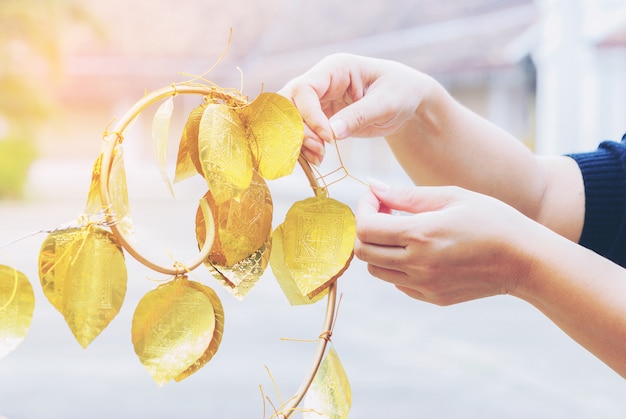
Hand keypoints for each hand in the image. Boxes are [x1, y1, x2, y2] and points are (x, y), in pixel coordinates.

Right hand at [278, 53, 433, 164]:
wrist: (408, 101)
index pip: (305, 89)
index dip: (310, 115)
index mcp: (335, 68)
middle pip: (289, 103)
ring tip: (320, 158)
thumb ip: (359, 115)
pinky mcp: (319, 117)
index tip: (329, 138)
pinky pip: (301, 132)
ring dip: (299, 141)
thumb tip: (331, 133)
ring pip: (290, 120)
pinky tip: (318, 159)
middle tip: (319, 150)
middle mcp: (320, 82)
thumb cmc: (401, 92)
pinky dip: (304, 147)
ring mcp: (317, 100)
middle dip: (297, 129)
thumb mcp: (386, 103)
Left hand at [354, 181, 537, 304]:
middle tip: (385, 213)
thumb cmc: (492, 219)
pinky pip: (397, 283)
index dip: (363, 208)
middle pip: (364, 252)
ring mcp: (425, 285)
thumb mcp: (451, 197)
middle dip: (366, 229)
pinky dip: (396, 266)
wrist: (525, 260)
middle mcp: (418, 264)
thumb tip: (373, 187)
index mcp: (421, 235)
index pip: (366, 227)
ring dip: (379, 249)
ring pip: (376, 271)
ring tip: (401, 232)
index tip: (376, 198)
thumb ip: (406, 195)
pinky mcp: (432, 298)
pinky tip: (417, 251)